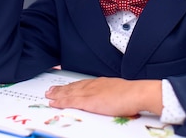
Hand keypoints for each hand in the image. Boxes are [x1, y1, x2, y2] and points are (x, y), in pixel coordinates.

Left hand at [45, 77, 162, 116]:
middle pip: (73, 87)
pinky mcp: (89, 101)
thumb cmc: (132, 94)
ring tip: (49, 95)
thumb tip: (111, 97)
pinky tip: (54, 103)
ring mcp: (90, 92)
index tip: (65, 87)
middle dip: (61, 89)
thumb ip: (112, 93)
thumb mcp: (119, 90)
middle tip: (50, 90)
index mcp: (101, 83)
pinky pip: (71, 101)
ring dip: (58, 94)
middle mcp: (93, 85)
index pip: (83, 84)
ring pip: (69, 92)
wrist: (136, 93)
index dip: (72, 86)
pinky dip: (61, 101)